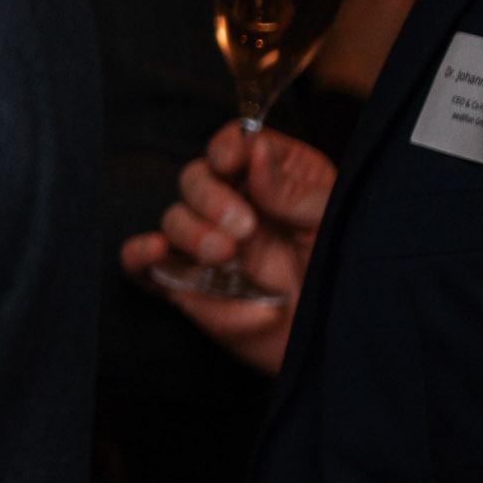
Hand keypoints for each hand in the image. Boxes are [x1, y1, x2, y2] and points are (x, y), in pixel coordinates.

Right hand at [119, 121, 336, 376]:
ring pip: (173, 218)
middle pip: (196, 177)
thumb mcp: (332, 223)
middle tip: (242, 227)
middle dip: (210, 196)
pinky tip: (155, 251)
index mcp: (275, 179)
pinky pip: (144, 265)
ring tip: (224, 255)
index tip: (229, 160)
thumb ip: (293, 189)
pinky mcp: (186, 284)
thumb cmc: (343, 274)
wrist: (334, 337)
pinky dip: (139, 254)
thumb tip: (254, 150)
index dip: (228, 147)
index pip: (236, 145)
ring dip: (191, 231)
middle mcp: (236, 206)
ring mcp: (207, 245)